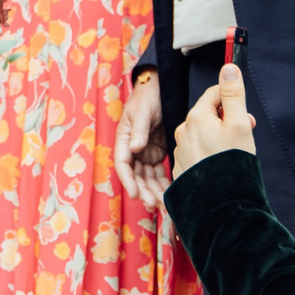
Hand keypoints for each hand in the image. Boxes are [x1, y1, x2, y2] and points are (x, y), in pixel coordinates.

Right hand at [114, 73, 169, 206]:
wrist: (161, 89)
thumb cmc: (147, 98)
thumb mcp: (142, 111)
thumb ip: (139, 130)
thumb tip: (135, 149)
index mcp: (124, 140)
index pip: (123, 165)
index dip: (128, 181)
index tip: (136, 194)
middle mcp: (132, 150)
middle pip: (136, 176)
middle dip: (143, 191)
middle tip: (154, 204)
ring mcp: (145, 154)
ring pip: (147, 178)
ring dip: (153, 191)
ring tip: (163, 205)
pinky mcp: (157, 154)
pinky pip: (159, 173)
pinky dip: (163, 184)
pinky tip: (171, 194)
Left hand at [171, 63, 255, 177]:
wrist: (221, 204)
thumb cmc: (232, 162)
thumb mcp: (239, 123)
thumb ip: (233, 94)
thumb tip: (228, 67)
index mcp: (196, 117)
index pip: (214, 95)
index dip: (233, 102)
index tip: (245, 116)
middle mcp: (183, 131)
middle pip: (208, 116)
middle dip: (227, 122)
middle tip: (244, 137)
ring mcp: (180, 152)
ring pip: (203, 135)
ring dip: (218, 139)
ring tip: (233, 155)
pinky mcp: (182, 169)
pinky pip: (198, 154)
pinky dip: (210, 155)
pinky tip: (221, 167)